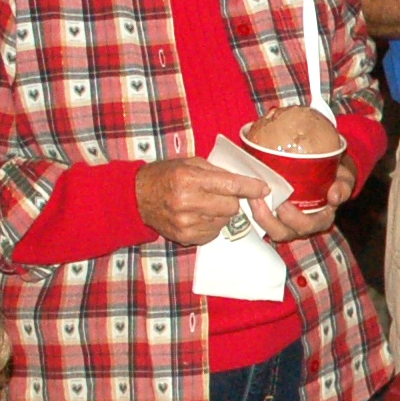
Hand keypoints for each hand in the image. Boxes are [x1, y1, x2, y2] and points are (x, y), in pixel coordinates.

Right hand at [135, 158, 275, 246]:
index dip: (250, 187)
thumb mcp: (189, 164)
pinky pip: (213, 233)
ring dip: (221, 213)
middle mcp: (187, 201)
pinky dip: (211, 225)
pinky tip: (198, 216)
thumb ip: (217, 172)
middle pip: (231, 206)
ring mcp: (185, 222)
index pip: (230, 185)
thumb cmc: (165, 176)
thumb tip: (247, 183)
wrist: (136, 197)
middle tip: (219, 194)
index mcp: (189, 178)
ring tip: (204, 204)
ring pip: (224, 221)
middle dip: (231, 200)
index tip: (263, 189)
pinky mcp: (184, 237)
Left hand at [241, 156, 356, 244]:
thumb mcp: (344, 179)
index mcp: (321, 220)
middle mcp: (302, 226)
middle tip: (262, 199)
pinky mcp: (274, 216)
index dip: (294, 219)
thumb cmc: (334, 177)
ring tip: (252, 198)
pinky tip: (248, 196)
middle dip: (270, 219)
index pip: (307, 226)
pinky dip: (254, 211)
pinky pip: (262, 221)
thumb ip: (343, 186)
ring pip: (270, 230)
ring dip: (259, 216)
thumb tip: (334, 196)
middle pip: (283, 233)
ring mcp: (286, 223)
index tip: (283, 204)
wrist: (326, 172)